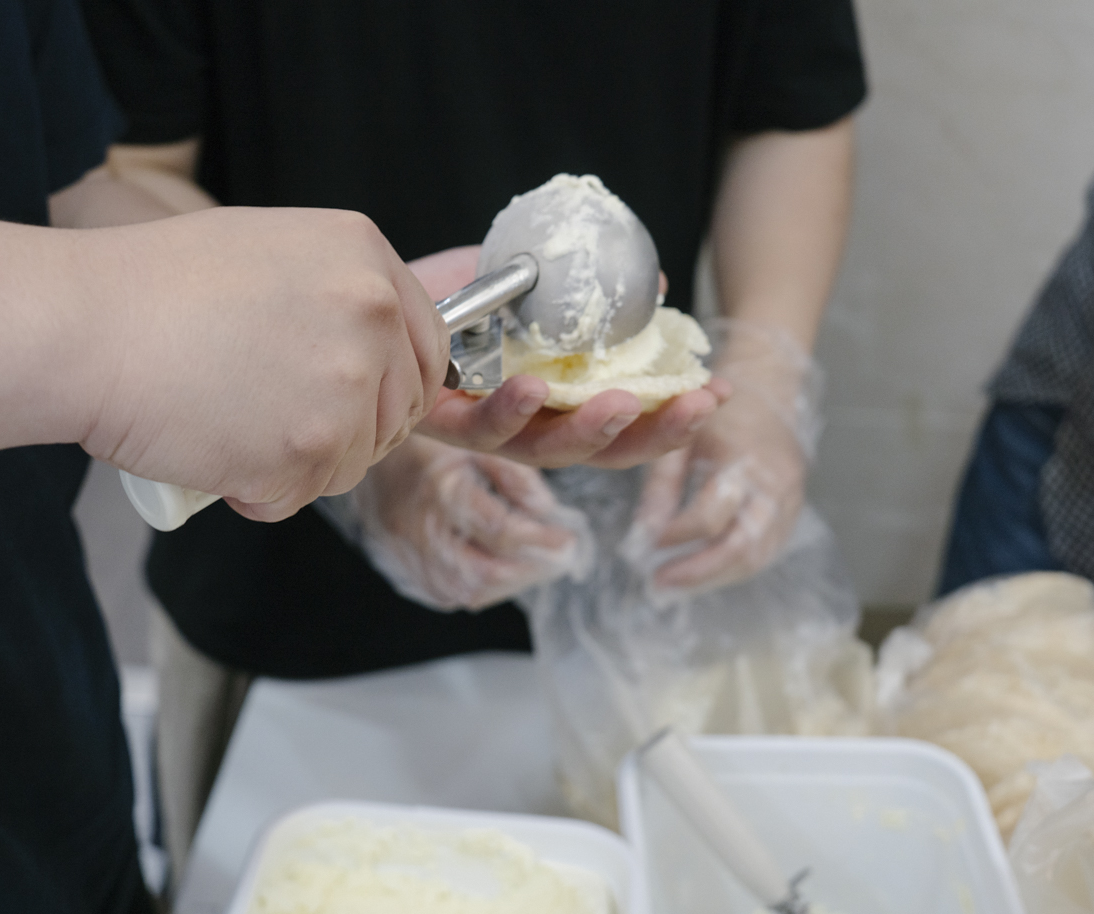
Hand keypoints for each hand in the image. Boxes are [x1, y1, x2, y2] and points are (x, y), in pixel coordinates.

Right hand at [77, 206, 449, 521]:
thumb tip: (373, 351)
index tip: (363, 404)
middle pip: (398, 412)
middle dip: (349, 432)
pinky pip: (301, 497)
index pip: (428, 345)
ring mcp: (346, 385)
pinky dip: (259, 494)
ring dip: (300, 466)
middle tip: (278, 424)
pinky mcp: (310, 449)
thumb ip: (337, 294)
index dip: (395, 386)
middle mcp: (371, 315)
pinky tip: (214, 455)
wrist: (84, 327)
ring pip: (353, 462)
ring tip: (231, 428)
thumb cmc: (152, 290)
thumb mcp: (270, 254)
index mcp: (365, 257)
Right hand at [334, 434, 589, 611]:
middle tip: (557, 559)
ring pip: (463, 592)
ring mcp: (404, 551)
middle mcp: (418, 527)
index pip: (500, 531)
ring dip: (506, 585)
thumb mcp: (472, 436)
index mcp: (439, 488)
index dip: (541, 540)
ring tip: (533, 566)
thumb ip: (511, 472)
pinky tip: (499, 572)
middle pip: (481, 574)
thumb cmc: (425, 436)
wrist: (362, 443)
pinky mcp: (398, 563)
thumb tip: (546, 511)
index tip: (567, 537)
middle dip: (529, 572)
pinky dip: (477, 588)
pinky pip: (443, 593)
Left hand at [405, 246, 724, 469]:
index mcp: (556, 400)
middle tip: (697, 406)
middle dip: (653, 433)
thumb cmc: (455, 295)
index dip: (673, 415)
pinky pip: (476, 427)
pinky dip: (506, 409)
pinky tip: (530, 387)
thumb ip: (588, 291)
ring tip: (623, 401)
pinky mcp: (435, 422)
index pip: (625, 422)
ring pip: (542, 449)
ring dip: (587, 430)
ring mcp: (481, 429)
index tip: (719, 391)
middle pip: (597, 450)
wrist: (374, 291)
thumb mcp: (529, 283)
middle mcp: (525, 425)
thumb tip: (659, 289)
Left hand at [627, 322, 818, 590]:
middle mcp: (772, 482)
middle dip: (698, 571)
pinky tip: (703, 573)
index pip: (709, 514)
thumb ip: (661, 486)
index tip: (645, 544)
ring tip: (675, 585)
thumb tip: (641, 535)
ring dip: (715, 577)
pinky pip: (767, 550)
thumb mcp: (682, 438)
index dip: (675, 534)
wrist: (768, 390)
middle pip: (741, 544)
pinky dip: (734, 568)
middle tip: (658, 584)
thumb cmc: (716, 412)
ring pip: (757, 555)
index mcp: (741, 458)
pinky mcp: (794, 509)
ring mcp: (789, 498)